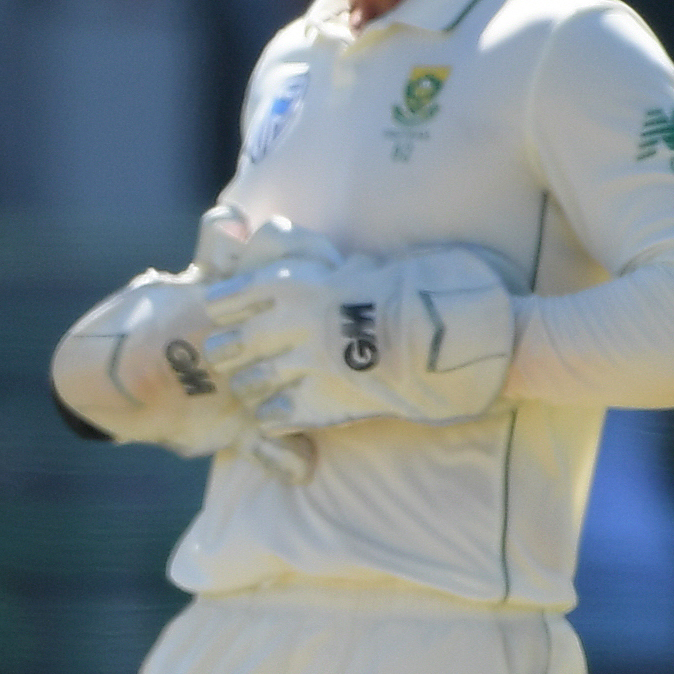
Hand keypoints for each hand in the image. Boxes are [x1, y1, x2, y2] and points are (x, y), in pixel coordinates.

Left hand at [199, 247, 517, 434]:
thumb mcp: (356, 265)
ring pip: (244, 386)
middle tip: (254, 360)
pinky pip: (270, 416)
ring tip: (276, 387)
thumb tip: (302, 257)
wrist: (452, 332)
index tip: (241, 319)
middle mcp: (283, 324)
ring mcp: (298, 366)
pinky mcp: (317, 403)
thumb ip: (318, 268)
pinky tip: (292, 409)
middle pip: (223, 348)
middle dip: (234, 356)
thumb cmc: (415, 290)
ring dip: (256, 389)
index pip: (221, 301)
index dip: (228, 313)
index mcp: (289, 284)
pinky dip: (276, 415)